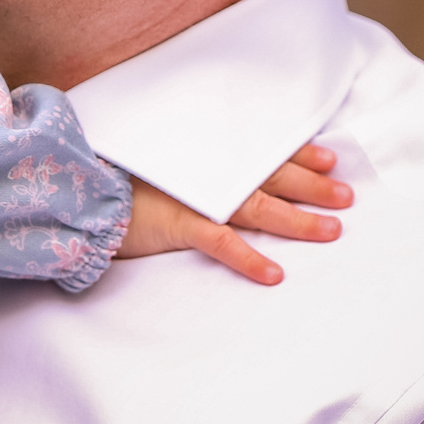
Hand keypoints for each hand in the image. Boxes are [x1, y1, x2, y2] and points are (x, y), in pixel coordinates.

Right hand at [115, 142, 351, 283]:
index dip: (299, 153)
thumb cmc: (116, 170)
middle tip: (346, 196)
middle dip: (312, 185)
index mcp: (205, 149)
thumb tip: (227, 162)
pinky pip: (220, 244)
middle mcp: (205, 168)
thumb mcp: (160, 151)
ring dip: (296, 220)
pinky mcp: (176, 224)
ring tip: (331, 231)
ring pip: (257, 207)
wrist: (76, 185)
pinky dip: (248, 259)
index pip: (261, 147)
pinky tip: (274, 275)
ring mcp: (192, 196)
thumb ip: (194, 154)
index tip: (330, 159)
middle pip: (270, 175)